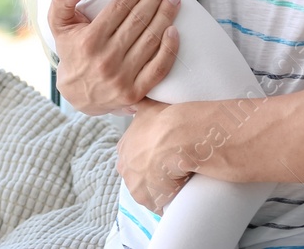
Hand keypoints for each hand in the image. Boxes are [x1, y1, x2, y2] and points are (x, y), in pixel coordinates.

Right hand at [48, 0, 180, 116]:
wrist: (76, 93)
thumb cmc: (71, 50)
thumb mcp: (58, 23)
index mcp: (89, 40)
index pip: (119, 8)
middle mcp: (106, 59)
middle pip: (138, 21)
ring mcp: (121, 78)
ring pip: (150, 41)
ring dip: (166, 16)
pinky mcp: (134, 93)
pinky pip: (158, 68)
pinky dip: (169, 49)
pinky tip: (174, 30)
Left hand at [116, 98, 193, 214]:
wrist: (177, 138)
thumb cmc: (166, 120)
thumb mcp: (148, 107)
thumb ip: (139, 106)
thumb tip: (135, 99)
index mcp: (124, 146)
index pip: (132, 158)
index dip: (146, 159)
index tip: (160, 158)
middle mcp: (124, 167)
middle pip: (137, 176)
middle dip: (151, 175)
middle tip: (170, 171)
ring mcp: (134, 184)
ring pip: (147, 191)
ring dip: (160, 190)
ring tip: (178, 182)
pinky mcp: (148, 199)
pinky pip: (158, 205)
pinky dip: (168, 201)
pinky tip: (179, 193)